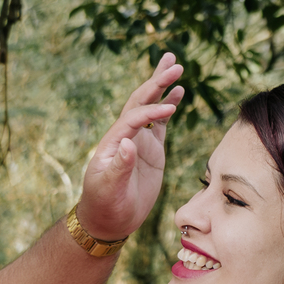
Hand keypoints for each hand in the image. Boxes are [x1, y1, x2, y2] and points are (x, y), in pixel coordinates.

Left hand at [76, 53, 183, 241]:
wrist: (109, 220)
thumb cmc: (105, 205)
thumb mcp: (109, 188)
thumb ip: (119, 166)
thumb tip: (129, 142)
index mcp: (113, 142)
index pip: (133, 118)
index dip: (150, 111)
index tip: (169, 109)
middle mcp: (125, 136)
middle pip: (140, 101)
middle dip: (155, 82)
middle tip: (172, 63)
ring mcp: (139, 141)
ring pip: (150, 107)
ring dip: (161, 86)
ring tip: (174, 65)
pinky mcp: (151, 150)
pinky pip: (160, 123)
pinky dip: (168, 107)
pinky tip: (178, 93)